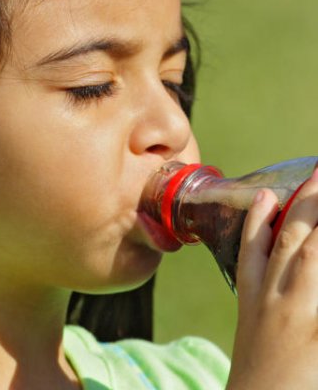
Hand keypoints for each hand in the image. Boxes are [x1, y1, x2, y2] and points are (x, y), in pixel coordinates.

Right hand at [227, 168, 317, 389]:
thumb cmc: (263, 385)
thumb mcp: (258, 340)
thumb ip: (265, 301)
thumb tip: (274, 260)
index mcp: (254, 306)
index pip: (253, 254)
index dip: (257, 221)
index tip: (265, 194)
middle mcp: (275, 305)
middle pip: (292, 244)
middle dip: (307, 204)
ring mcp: (302, 317)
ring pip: (313, 258)